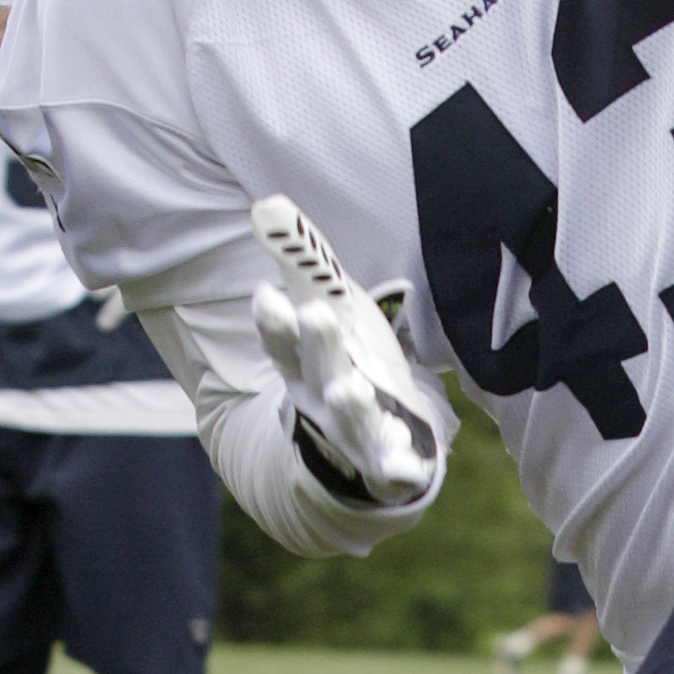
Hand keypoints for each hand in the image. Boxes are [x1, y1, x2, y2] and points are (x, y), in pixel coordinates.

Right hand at [248, 194, 443, 505]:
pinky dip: (395, 468)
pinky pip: (392, 468)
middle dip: (319, 345)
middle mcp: (323, 402)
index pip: (283, 346)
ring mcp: (356, 436)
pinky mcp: (389, 463)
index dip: (275, 322)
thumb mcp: (326, 315)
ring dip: (349, 406)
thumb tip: (270, 205)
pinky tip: (405, 465)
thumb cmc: (340, 369)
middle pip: (320, 372)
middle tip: (318, 314)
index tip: (268, 294)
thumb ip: (304, 263)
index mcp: (303, 369)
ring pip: (351, 420)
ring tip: (351, 389)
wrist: (357, 452)